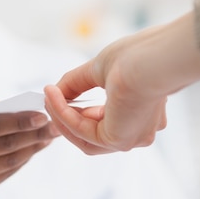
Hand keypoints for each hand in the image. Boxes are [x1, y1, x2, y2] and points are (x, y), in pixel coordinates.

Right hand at [0, 93, 58, 198]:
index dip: (17, 121)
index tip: (41, 114)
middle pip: (2, 144)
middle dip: (32, 134)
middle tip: (55, 124)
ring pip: (7, 161)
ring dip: (32, 148)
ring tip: (49, 135)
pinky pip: (4, 173)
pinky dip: (23, 160)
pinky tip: (35, 148)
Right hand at [44, 27, 169, 154]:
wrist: (152, 61)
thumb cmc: (138, 58)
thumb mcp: (100, 70)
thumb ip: (77, 83)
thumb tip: (54, 92)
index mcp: (142, 113)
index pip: (105, 122)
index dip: (79, 112)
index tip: (59, 97)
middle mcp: (139, 130)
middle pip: (92, 135)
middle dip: (67, 117)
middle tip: (49, 100)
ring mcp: (130, 138)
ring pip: (84, 137)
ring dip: (61, 116)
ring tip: (47, 97)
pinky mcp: (118, 141)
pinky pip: (81, 130)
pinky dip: (63, 114)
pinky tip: (53, 96)